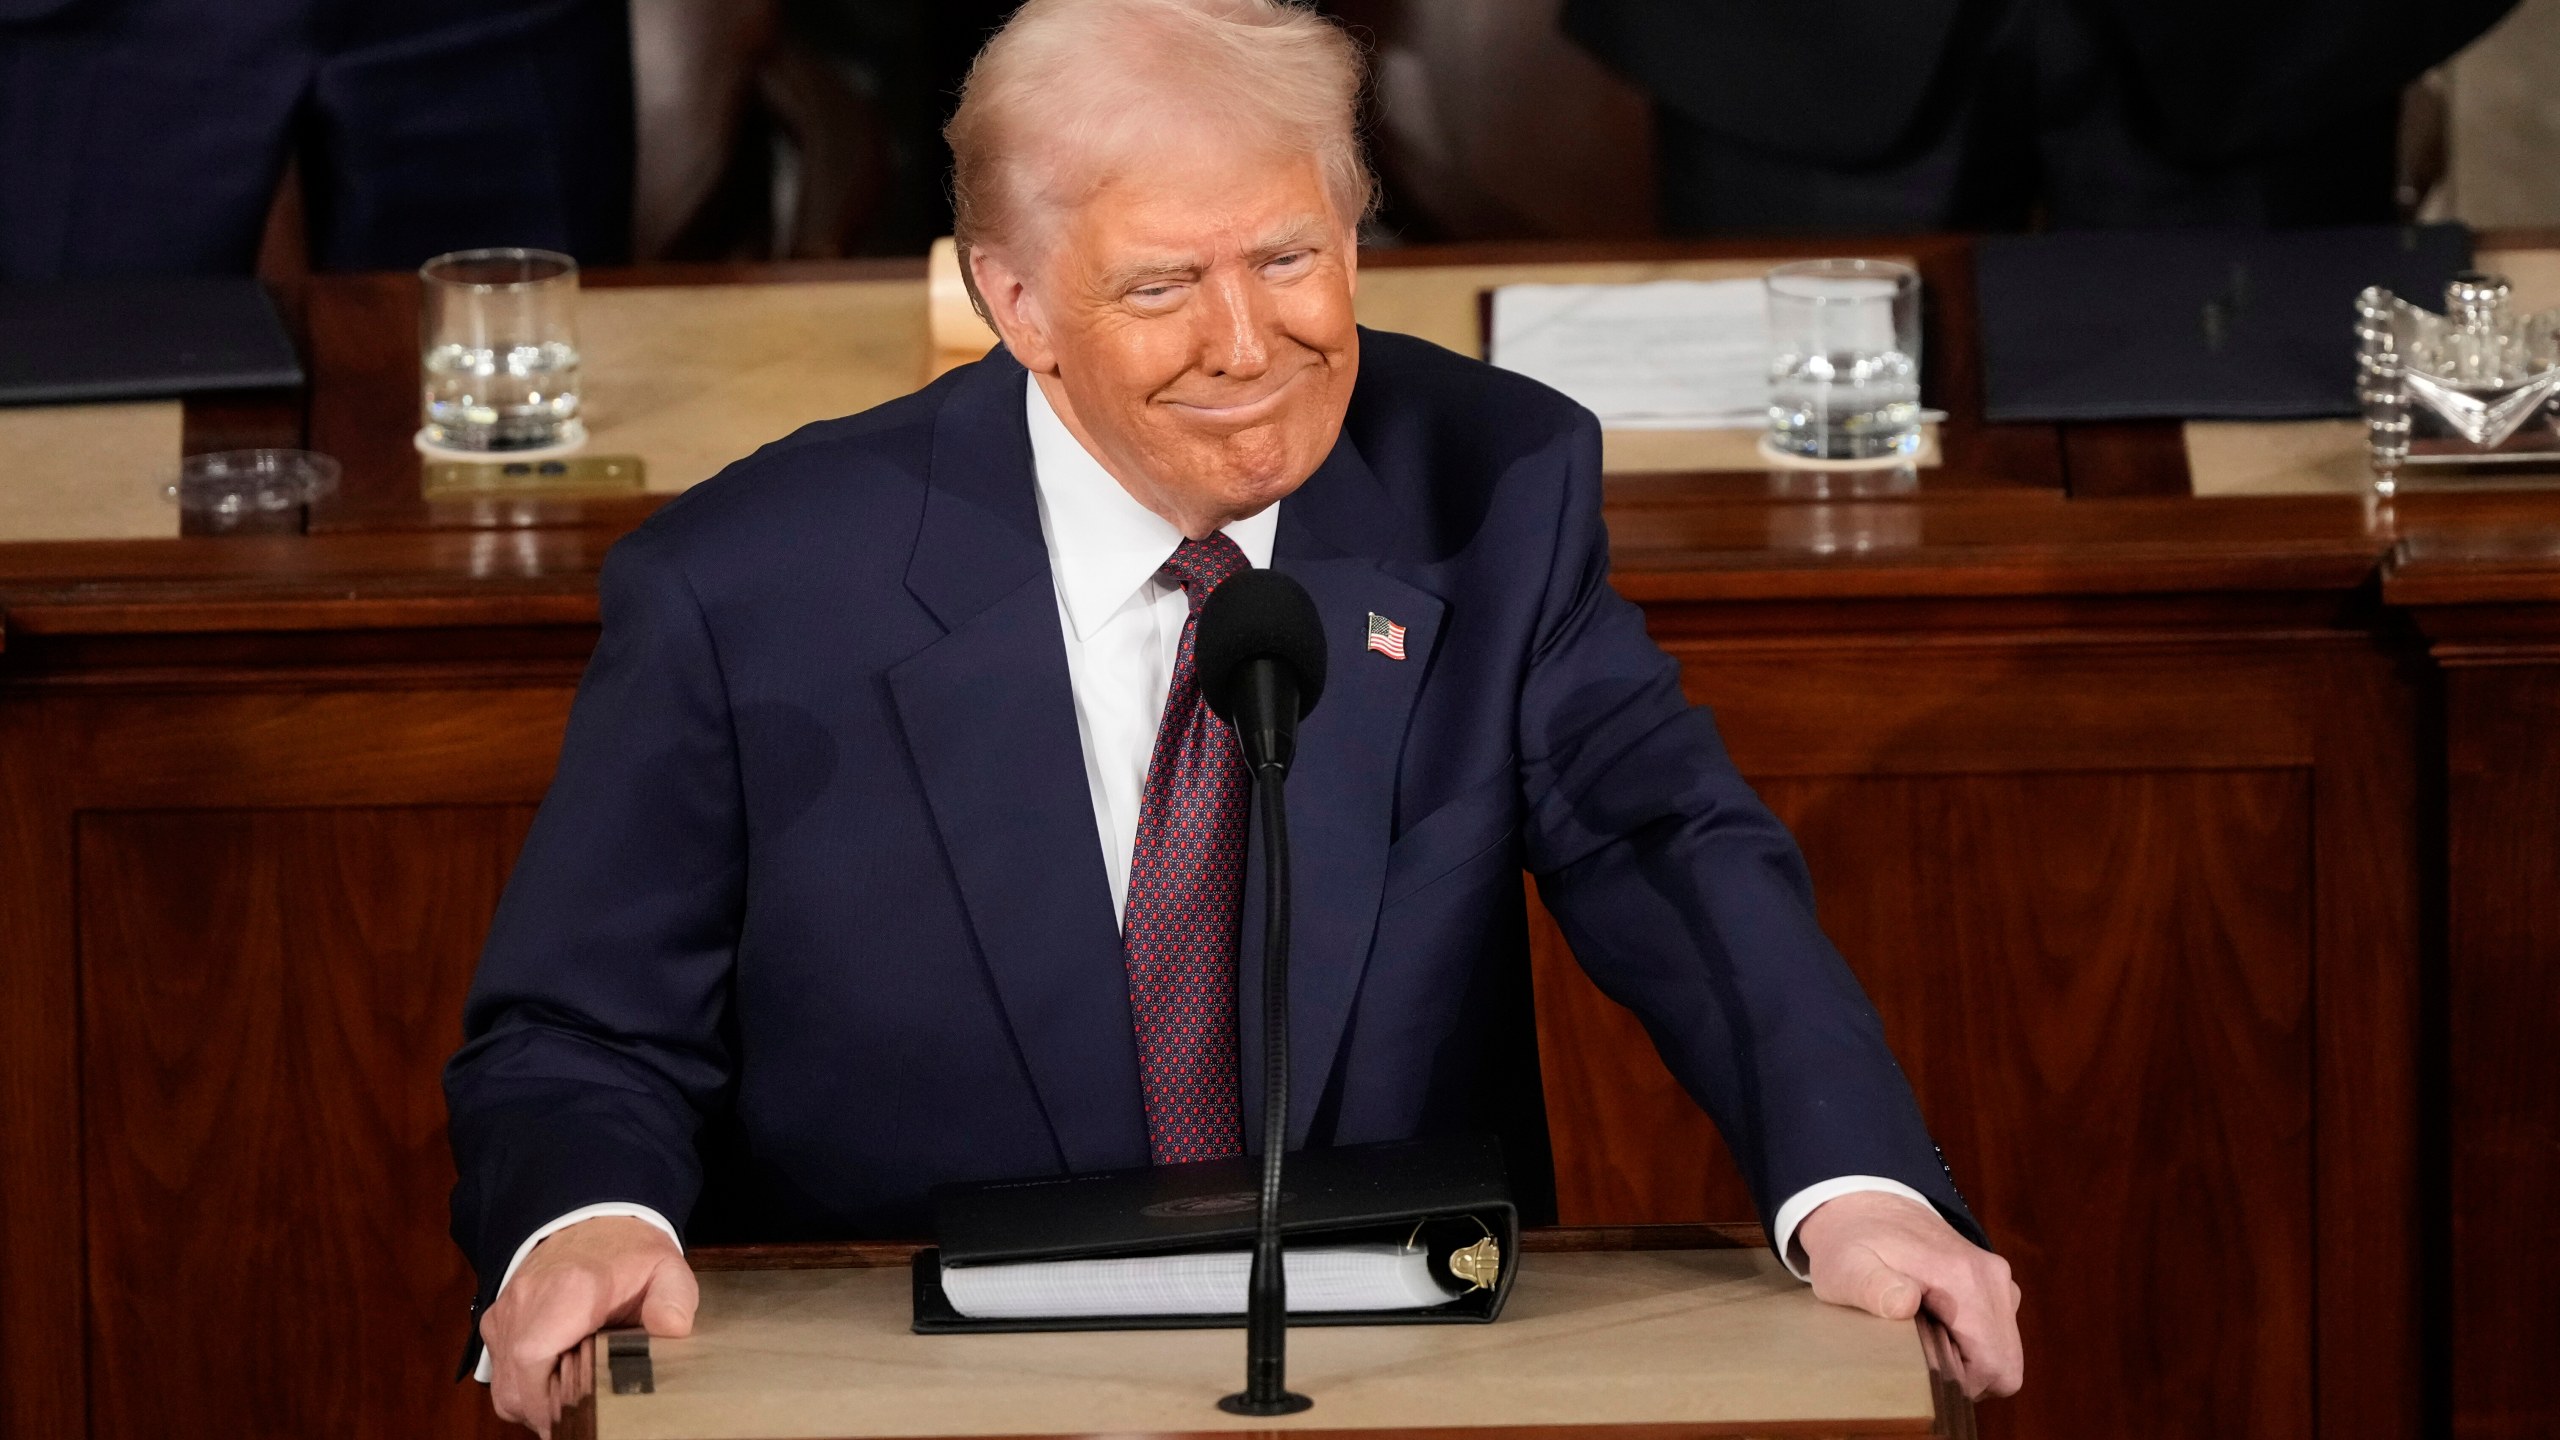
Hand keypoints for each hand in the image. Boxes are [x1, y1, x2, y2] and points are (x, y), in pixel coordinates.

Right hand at [480, 1216, 698, 1436]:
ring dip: (533, 1405)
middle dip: (546, 1414)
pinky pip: (500, 1372)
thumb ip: (674, 1299)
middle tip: (583, 1418)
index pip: (533, 1359)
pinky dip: (523, 1389)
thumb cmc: (630, 1253)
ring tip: (572, 1402)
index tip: (579, 1419)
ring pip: (503, 1386)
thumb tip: (672, 1327)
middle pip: (515, 1386)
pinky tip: (555, 1384)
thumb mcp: (666, 1269)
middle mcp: (527, 1301)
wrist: (593, 1220)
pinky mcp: (498, 1321)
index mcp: (569, 1290)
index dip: (548, 1403)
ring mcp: (507, 1311)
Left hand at [1796, 1191, 2022, 1398]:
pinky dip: (1972, 1346)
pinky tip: (1934, 1331)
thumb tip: (1904, 1303)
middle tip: (1921, 1363)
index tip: (1920, 1374)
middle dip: (1968, 1379)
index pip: (1993, 1364)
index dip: (1960, 1385)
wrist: (1864, 1204)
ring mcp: (1997, 1280)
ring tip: (1923, 1344)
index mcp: (1964, 1278)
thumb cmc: (1851, 1243)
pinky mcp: (1992, 1284)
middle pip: (2006, 1364)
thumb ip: (1872, 1287)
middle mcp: (1992, 1278)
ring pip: (2004, 1352)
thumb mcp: (1846, 1268)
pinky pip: (1997, 1334)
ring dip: (1970, 1363)